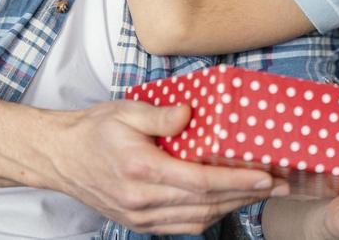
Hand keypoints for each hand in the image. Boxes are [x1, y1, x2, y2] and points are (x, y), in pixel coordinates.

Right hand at [46, 100, 288, 234]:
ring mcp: (140, 216)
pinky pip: (182, 226)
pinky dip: (209, 216)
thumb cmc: (93, 130)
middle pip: (206, 204)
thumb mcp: (125, 110)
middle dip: (246, 195)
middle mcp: (142, 200)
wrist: (59, 157)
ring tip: (258, 192)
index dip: (237, 181)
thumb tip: (192, 114)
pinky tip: (224, 202)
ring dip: (231, 207)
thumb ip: (161, 114)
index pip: (200, 181)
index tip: (265, 176)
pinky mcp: (139, 223)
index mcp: (141, 169)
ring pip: (197, 219)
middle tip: (279, 184)